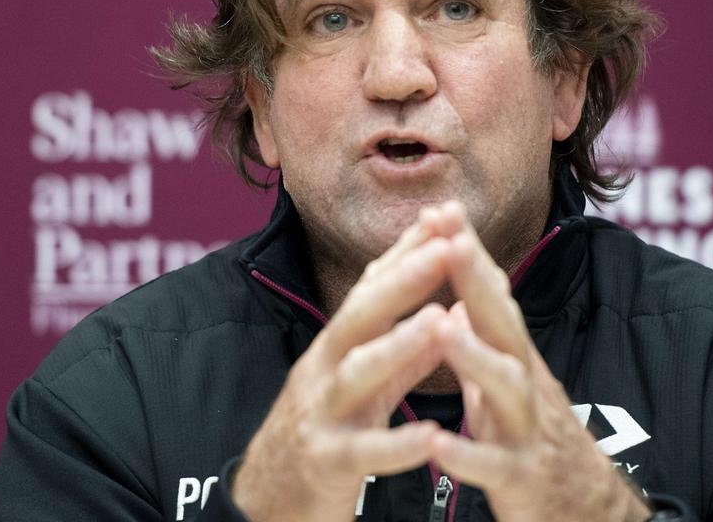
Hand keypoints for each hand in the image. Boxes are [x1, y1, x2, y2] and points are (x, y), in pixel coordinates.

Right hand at [232, 216, 451, 521]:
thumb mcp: (361, 387)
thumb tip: (446, 310)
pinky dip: (396, 445)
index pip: (372, 290)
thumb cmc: (323, 435)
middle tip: (446, 247)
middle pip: (360, 316)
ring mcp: (320, 415)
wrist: (266, 501)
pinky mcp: (324, 464)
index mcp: (337, 348)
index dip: (407, 253)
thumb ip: (403, 354)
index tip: (444, 218)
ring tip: (438, 322)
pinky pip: (361, 453)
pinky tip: (432, 436)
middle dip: (403, 279)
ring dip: (398, 346)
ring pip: (356, 374)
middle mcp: (324, 371)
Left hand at [426, 208, 653, 521]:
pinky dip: (465, 454)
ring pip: (505, 388)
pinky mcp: (522, 479)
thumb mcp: (513, 384)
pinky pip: (494, 466)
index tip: (442, 208)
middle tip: (451, 239)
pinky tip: (435, 442)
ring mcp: (528, 430)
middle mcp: (526, 385)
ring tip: (442, 326)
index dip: (469, 255)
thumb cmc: (541, 444)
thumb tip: (463, 294)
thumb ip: (489, 341)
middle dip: (477, 281)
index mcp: (515, 360)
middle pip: (504, 325)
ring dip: (474, 356)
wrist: (588, 513)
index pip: (492, 296)